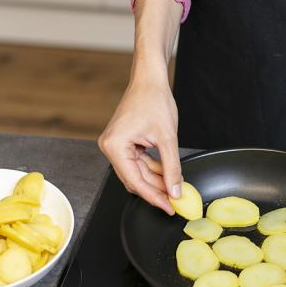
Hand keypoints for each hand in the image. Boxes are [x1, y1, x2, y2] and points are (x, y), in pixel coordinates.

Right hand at [99, 77, 180, 213]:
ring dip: (155, 180)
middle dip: (155, 190)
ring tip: (174, 188)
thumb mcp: (167, 137)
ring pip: (136, 173)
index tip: (169, 207)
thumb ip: (172, 167)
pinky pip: (137, 163)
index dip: (154, 197)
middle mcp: (110, 147)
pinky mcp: (123, 142)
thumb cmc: (154, 100)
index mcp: (115, 146)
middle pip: (134, 179)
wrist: (149, 79)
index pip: (135, 181)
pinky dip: (152, 169)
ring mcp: (115, 145)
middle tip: (174, 201)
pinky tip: (167, 175)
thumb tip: (175, 191)